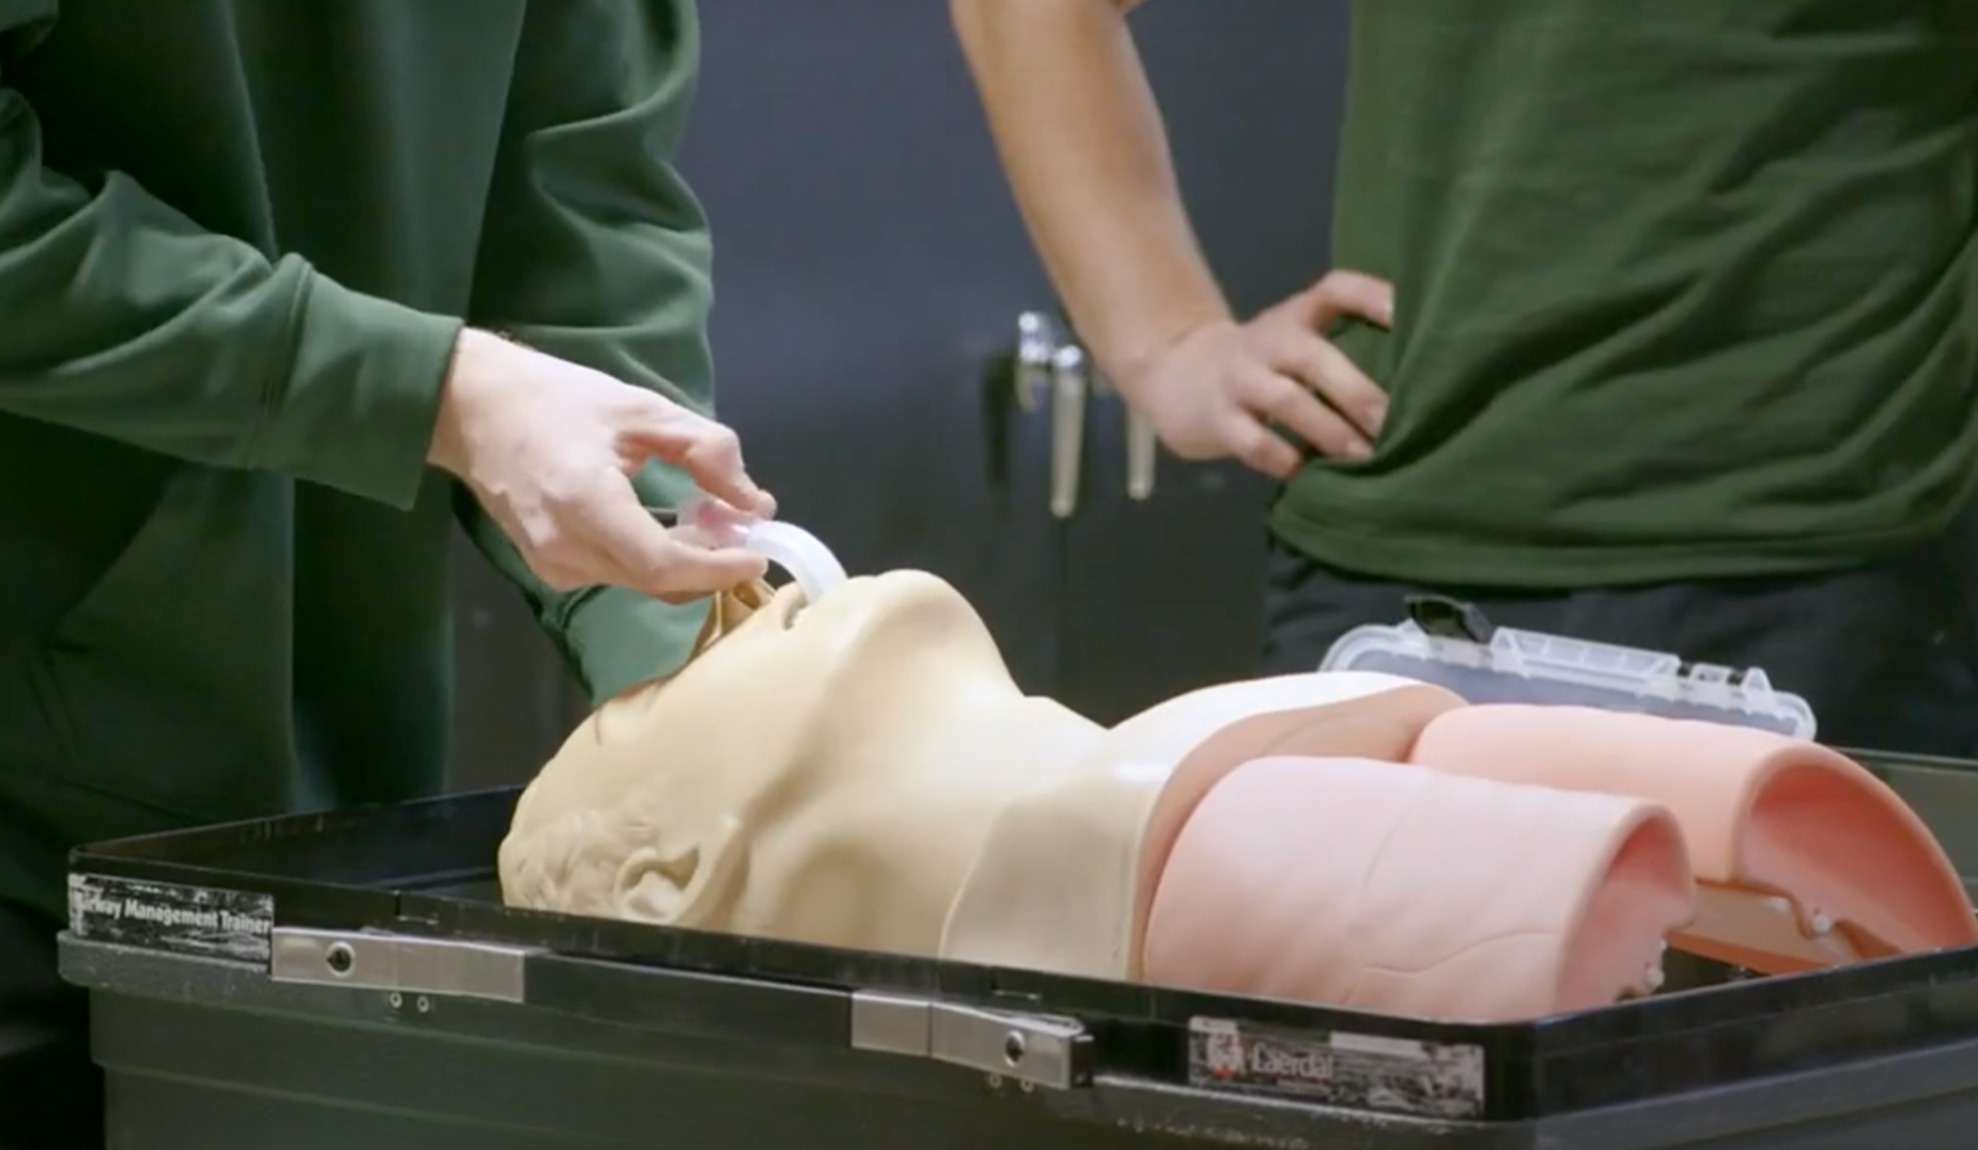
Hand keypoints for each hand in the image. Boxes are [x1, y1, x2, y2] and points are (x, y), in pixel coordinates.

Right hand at [428, 329, 777, 602]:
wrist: (470, 409)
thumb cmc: (557, 399)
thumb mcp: (641, 409)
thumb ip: (706, 451)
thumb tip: (754, 503)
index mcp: (586, 504)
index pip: (664, 565)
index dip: (719, 567)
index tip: (759, 549)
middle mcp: (566, 548)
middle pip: (658, 582)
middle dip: (711, 561)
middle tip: (743, 525)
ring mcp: (552, 566)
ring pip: (641, 583)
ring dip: (686, 561)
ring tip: (710, 516)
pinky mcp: (548, 569)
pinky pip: (618, 575)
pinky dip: (654, 559)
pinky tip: (669, 524)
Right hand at [1113, 271, 1393, 478]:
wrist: (1181, 379)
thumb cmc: (1266, 366)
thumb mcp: (1298, 341)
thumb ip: (1345, 348)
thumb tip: (1423, 382)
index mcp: (1296, 316)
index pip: (1336, 290)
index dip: (1374, 298)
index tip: (1410, 318)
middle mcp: (1270, 340)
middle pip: (1316, 358)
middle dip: (1359, 394)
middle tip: (1395, 423)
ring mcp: (1241, 379)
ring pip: (1288, 402)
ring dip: (1331, 431)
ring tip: (1364, 458)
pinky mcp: (1220, 419)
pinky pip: (1254, 442)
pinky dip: (1283, 459)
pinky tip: (1306, 472)